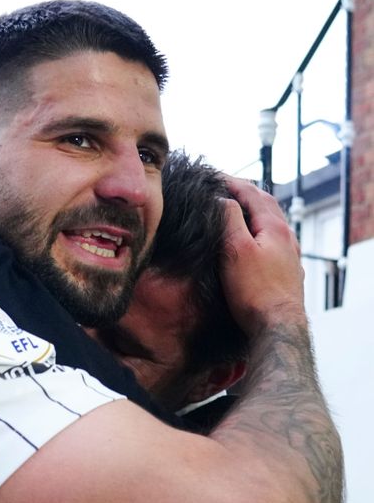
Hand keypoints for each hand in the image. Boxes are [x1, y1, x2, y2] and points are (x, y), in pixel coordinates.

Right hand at [220, 177, 304, 336]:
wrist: (278, 326)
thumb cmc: (255, 291)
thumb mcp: (235, 250)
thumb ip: (228, 220)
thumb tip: (222, 199)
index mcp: (274, 226)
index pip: (252, 193)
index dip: (231, 182)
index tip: (213, 176)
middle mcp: (286, 237)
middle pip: (266, 206)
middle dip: (245, 194)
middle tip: (224, 189)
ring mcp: (289, 255)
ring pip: (271, 225)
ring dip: (253, 214)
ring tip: (236, 213)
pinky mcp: (287, 273)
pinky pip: (273, 243)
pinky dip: (259, 234)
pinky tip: (253, 244)